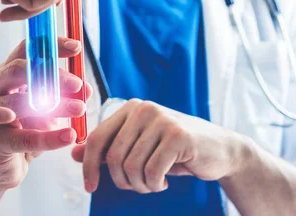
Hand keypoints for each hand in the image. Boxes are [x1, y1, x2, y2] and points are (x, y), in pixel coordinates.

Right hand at [0, 37, 91, 189]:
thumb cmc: (23, 133)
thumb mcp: (47, 112)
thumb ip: (64, 98)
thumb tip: (86, 89)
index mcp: (6, 75)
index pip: (26, 50)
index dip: (50, 45)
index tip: (76, 47)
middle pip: (19, 70)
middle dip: (52, 74)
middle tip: (78, 84)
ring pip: (20, 103)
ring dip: (55, 105)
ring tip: (79, 109)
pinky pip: (24, 138)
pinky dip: (49, 137)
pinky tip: (68, 136)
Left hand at [72, 99, 246, 193]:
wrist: (220, 149)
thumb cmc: (176, 149)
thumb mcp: (139, 145)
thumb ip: (109, 147)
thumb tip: (75, 153)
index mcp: (130, 108)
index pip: (98, 138)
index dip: (89, 166)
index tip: (90, 186)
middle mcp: (144, 109)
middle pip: (113, 157)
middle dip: (122, 181)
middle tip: (139, 185)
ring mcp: (162, 120)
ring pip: (131, 167)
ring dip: (141, 185)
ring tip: (153, 182)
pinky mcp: (178, 136)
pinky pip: (152, 172)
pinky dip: (155, 185)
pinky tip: (165, 181)